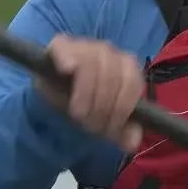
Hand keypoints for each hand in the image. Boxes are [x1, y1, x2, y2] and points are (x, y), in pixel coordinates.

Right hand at [36, 34, 144, 151]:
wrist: (54, 97)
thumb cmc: (86, 105)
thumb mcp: (105, 122)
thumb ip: (122, 131)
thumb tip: (132, 142)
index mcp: (125, 66)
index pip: (133, 81)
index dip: (123, 107)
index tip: (111, 128)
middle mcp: (108, 52)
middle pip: (112, 76)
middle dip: (103, 106)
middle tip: (91, 126)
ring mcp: (85, 46)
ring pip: (92, 65)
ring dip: (86, 94)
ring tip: (78, 114)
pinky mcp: (60, 46)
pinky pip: (67, 48)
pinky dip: (68, 59)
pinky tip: (67, 70)